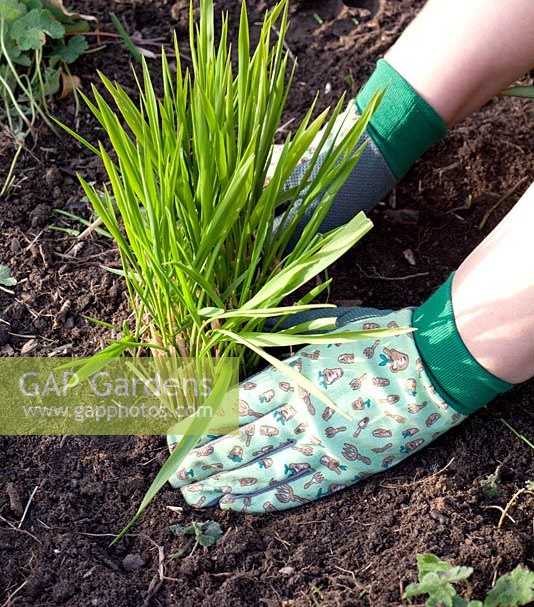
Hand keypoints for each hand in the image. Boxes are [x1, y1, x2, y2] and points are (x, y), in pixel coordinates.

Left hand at [169, 307, 463, 512]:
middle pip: (241, 445)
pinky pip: (300, 489)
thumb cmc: (379, 335)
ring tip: (197, 496)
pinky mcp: (346, 467)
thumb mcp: (323, 325)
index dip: (199, 426)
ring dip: (226, 486)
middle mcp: (304, 416)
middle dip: (203, 462)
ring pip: (264, 474)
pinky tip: (242, 504)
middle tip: (175, 474)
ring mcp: (326, 447)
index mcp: (295, 376)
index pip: (232, 408)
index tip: (174, 435)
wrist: (434, 365)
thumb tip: (235, 327)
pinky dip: (267, 499)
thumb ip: (280, 334)